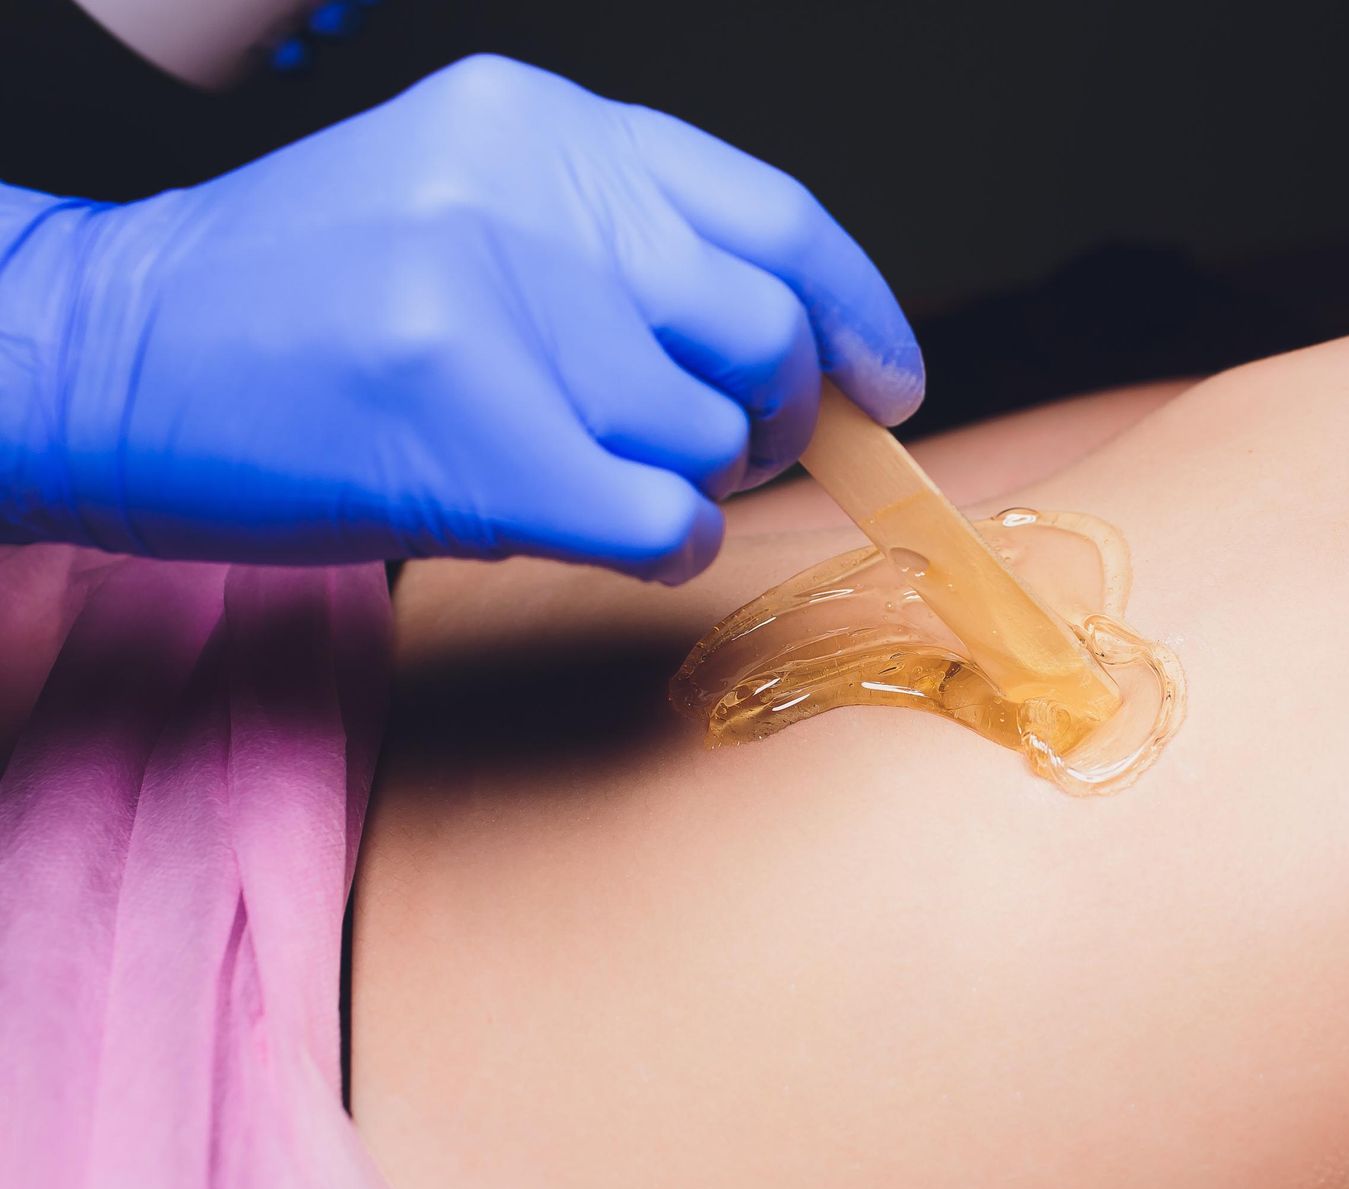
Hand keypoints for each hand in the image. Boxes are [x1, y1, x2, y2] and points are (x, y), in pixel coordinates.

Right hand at [0, 55, 922, 580]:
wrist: (102, 353)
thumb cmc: (290, 296)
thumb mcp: (458, 197)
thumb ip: (615, 245)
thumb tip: (784, 345)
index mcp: (536, 124)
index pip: (771, 215)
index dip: (855, 312)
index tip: (887, 381)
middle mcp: (524, 198)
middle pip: (758, 333)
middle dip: (778, 417)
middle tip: (739, 453)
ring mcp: (493, 313)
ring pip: (709, 435)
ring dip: (697, 483)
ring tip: (617, 479)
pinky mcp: (468, 438)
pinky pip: (660, 517)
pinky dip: (670, 545)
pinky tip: (621, 531)